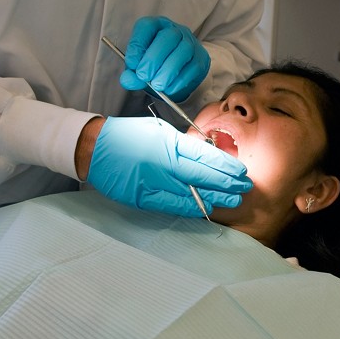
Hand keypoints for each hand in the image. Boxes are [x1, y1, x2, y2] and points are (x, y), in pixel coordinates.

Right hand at [86, 117, 250, 215]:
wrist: (94, 148)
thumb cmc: (129, 135)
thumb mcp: (160, 130)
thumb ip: (182, 144)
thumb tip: (208, 156)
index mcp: (168, 142)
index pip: (205, 156)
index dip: (226, 166)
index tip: (241, 172)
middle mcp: (162, 162)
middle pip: (202, 176)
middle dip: (226, 183)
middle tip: (245, 188)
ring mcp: (152, 181)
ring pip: (190, 193)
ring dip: (214, 198)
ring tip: (232, 200)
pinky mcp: (141, 197)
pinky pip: (171, 205)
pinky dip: (191, 207)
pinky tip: (207, 208)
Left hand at [119, 16, 209, 101]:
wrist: (177, 74)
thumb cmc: (155, 66)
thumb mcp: (140, 67)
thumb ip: (132, 74)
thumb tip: (128, 80)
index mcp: (156, 26)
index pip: (147, 26)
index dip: (138, 44)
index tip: (131, 63)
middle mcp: (174, 30)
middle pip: (167, 37)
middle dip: (154, 59)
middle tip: (144, 76)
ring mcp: (191, 42)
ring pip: (183, 51)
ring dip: (168, 70)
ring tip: (157, 85)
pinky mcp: (201, 58)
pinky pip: (193, 67)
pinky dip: (180, 80)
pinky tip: (169, 88)